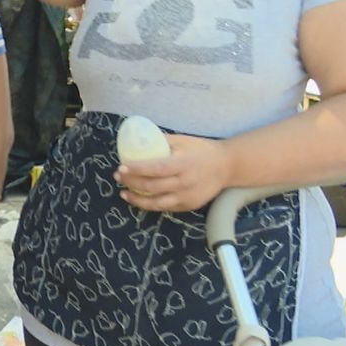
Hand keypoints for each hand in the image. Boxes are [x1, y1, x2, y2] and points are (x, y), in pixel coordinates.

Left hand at [115, 133, 231, 211]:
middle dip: (131, 182)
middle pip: (153, 186)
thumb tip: (137, 139)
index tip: (121, 167)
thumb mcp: (183, 141)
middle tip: (118, 176)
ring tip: (123, 193)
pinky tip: (139, 199)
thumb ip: (161, 141)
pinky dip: (150, 204)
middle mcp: (185, 183)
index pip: (156, 169)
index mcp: (183, 164)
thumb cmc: (201, 150)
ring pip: (157, 203)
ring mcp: (187, 197)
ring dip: (137, 199)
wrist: (227, 166)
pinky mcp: (189, 205)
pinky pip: (165, 207)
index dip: (137, 169)